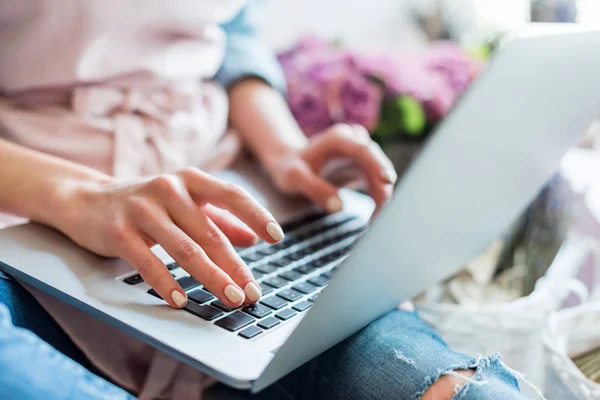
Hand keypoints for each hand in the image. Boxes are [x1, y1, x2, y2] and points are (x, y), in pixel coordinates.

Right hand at [56, 167, 284, 308]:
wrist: (86, 200)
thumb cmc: (145, 203)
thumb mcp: (183, 204)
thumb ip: (219, 218)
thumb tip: (252, 239)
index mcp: (190, 179)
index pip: (231, 195)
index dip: (256, 215)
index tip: (277, 237)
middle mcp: (169, 188)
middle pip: (210, 232)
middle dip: (235, 266)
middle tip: (252, 292)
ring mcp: (142, 209)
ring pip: (185, 248)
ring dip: (211, 277)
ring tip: (231, 298)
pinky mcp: (119, 231)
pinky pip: (148, 261)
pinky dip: (167, 283)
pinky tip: (181, 300)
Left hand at [265, 124, 397, 213]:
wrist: (288, 161)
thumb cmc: (289, 167)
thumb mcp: (295, 178)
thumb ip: (315, 189)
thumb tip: (340, 206)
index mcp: (338, 139)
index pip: (363, 150)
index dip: (377, 165)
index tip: (387, 182)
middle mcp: (353, 141)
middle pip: (377, 162)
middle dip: (382, 187)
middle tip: (378, 214)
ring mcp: (360, 152)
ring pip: (380, 173)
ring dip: (381, 194)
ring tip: (374, 218)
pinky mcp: (363, 164)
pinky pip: (377, 180)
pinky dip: (377, 195)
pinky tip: (374, 213)